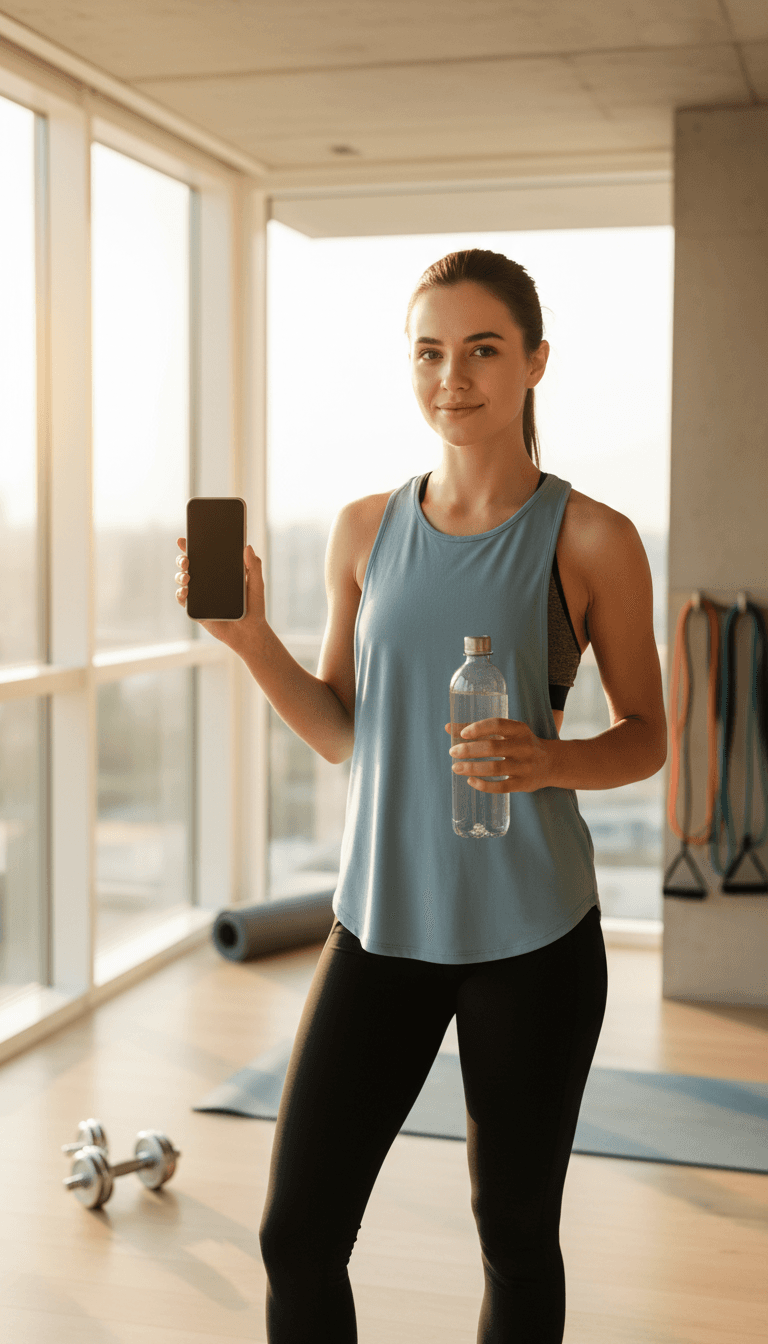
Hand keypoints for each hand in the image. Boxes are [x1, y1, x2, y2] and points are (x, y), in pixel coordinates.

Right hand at [174, 536, 267, 652]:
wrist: (250, 633)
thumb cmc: (255, 608)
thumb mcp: (257, 585)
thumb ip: (254, 566)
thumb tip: (247, 546)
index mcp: (220, 572)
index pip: (204, 555)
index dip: (192, 546)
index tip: (184, 539)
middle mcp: (207, 581)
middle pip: (189, 565)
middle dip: (182, 559)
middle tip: (186, 560)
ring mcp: (200, 595)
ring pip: (183, 580)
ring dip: (180, 576)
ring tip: (187, 577)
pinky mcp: (196, 609)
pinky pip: (183, 600)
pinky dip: (181, 594)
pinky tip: (185, 591)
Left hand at [444, 717, 551, 792]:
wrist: (552, 763)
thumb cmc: (521, 744)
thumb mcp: (508, 732)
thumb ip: (480, 729)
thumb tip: (448, 727)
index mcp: (520, 730)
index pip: (498, 725)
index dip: (479, 728)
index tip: (462, 733)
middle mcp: (524, 747)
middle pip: (493, 748)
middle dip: (469, 750)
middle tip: (453, 752)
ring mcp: (525, 767)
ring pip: (495, 768)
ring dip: (472, 768)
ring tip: (456, 768)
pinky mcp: (524, 784)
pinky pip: (501, 787)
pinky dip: (484, 785)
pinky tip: (471, 781)